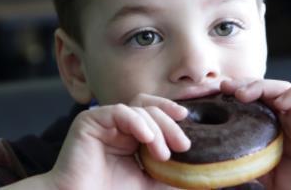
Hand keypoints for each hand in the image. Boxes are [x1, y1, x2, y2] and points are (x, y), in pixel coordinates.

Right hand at [44, 95, 189, 189]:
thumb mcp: (149, 182)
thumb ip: (171, 174)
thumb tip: (201, 174)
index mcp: (131, 133)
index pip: (155, 112)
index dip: (172, 115)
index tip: (189, 127)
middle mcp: (118, 123)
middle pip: (150, 108)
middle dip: (170, 125)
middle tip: (183, 145)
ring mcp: (104, 120)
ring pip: (139, 109)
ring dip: (157, 129)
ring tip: (163, 154)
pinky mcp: (90, 120)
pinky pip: (120, 112)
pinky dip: (137, 122)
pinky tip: (147, 138)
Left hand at [221, 79, 290, 189]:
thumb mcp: (265, 178)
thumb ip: (247, 170)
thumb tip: (215, 171)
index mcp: (274, 129)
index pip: (254, 101)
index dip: (236, 93)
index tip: (216, 94)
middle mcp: (288, 120)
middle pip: (266, 89)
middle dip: (245, 84)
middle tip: (225, 87)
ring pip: (284, 87)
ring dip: (262, 86)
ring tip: (243, 94)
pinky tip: (282, 104)